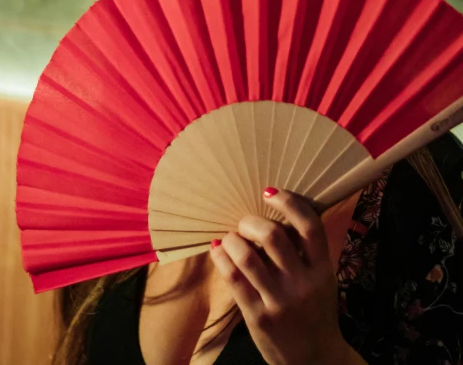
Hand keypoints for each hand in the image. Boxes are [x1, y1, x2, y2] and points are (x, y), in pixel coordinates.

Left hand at [210, 188, 365, 364]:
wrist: (316, 360)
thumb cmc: (315, 311)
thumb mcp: (322, 279)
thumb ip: (305, 251)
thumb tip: (274, 214)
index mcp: (322, 269)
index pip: (309, 226)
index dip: (289, 203)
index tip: (269, 192)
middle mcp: (302, 283)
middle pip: (273, 236)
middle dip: (251, 222)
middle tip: (245, 222)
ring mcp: (279, 302)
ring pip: (248, 257)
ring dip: (233, 239)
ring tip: (230, 237)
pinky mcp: (259, 317)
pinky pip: (234, 280)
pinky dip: (222, 258)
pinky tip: (218, 250)